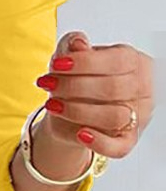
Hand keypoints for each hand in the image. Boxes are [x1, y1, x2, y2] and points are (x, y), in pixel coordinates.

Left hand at [35, 30, 154, 158]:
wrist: (73, 109)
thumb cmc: (79, 78)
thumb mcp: (72, 57)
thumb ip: (74, 46)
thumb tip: (78, 43)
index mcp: (134, 62)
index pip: (116, 60)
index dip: (84, 63)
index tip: (57, 64)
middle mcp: (142, 88)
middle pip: (112, 89)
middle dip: (73, 86)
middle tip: (48, 85)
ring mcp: (138, 115)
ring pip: (113, 117)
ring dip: (78, 111)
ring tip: (53, 105)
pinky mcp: (127, 139)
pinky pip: (119, 147)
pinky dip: (99, 143)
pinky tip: (80, 134)